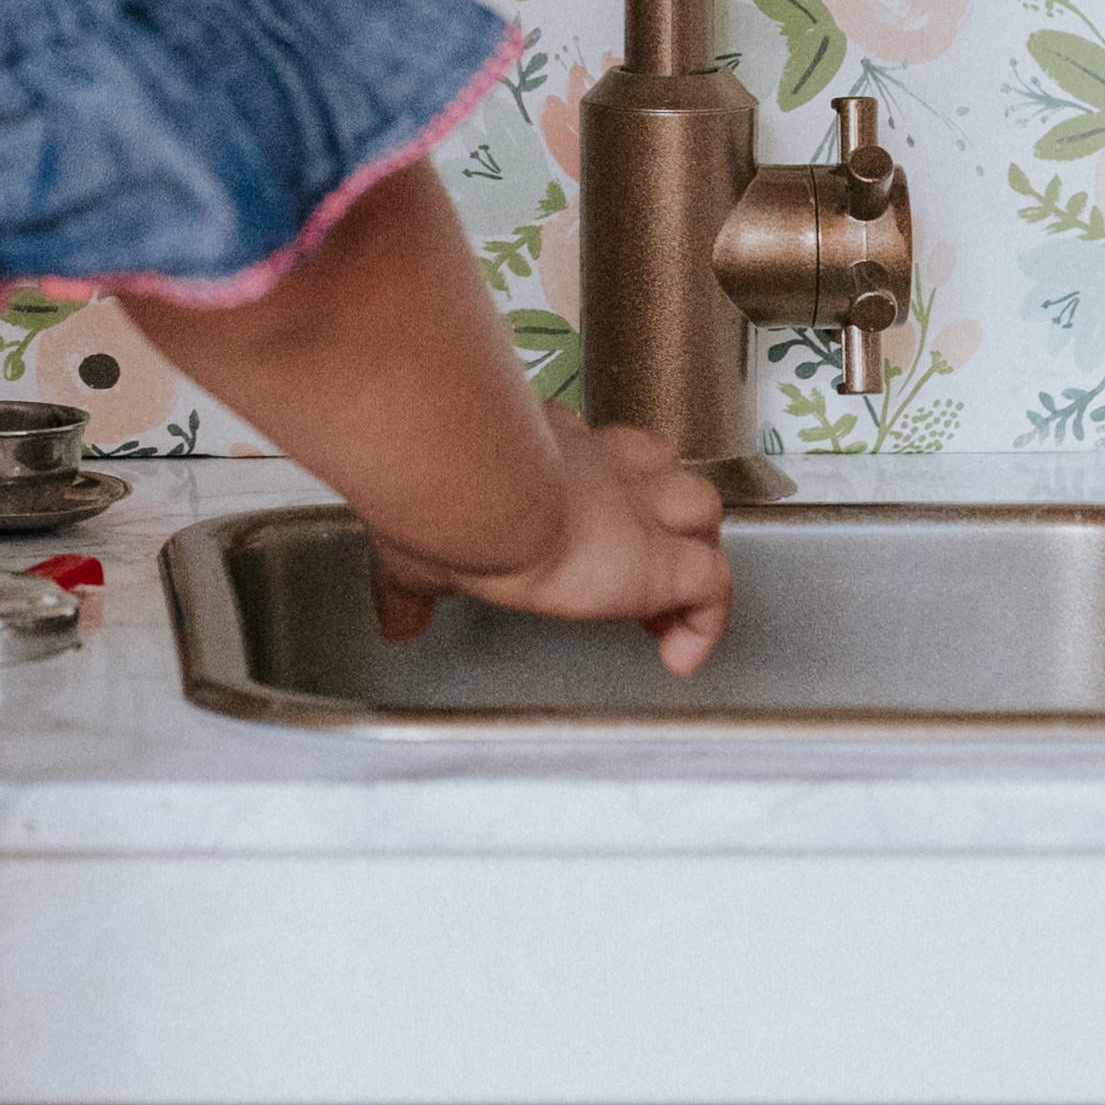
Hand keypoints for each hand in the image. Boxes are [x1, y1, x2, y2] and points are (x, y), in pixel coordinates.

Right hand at [364, 411, 731, 676]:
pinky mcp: (660, 559)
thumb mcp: (413, 549)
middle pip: (656, 465)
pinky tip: (679, 656)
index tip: (583, 519)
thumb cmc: (439, 501)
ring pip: (700, 508)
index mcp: (543, 449)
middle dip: (659, 506)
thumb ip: (407, 589)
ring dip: (695, 549)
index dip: (598, 481)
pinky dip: (706, 624)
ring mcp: (636, 510)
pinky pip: (713, 587)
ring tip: (667, 605)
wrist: (474, 486)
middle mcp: (597, 465)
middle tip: (641, 555)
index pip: (591, 449)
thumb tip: (392, 622)